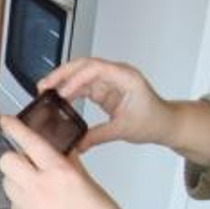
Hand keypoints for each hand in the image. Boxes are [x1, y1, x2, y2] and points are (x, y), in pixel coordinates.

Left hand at [0, 115, 160, 208]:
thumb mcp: (87, 180)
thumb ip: (68, 162)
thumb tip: (59, 149)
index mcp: (59, 172)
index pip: (29, 142)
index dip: (15, 128)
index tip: (7, 120)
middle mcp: (40, 188)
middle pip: (7, 161)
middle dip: (14, 158)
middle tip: (26, 161)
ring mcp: (29, 208)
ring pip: (7, 183)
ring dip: (17, 179)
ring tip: (36, 186)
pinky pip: (13, 205)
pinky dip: (21, 201)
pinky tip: (39, 206)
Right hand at [38, 57, 174, 151]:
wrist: (164, 123)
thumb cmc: (154, 120)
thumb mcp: (124, 130)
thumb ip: (98, 136)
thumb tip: (78, 142)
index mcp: (125, 77)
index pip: (95, 69)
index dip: (76, 79)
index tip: (63, 92)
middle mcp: (116, 75)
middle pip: (83, 66)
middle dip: (61, 74)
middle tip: (45, 85)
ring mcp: (109, 81)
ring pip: (80, 74)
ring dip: (62, 80)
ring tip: (45, 90)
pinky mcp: (103, 90)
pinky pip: (82, 86)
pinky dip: (68, 90)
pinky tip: (58, 97)